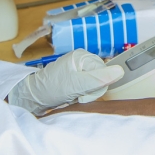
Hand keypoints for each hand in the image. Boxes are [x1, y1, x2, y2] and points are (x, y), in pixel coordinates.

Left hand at [7, 50, 124, 115]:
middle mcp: (82, 60)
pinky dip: (83, 94)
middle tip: (77, 94)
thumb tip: (121, 71)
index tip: (83, 92)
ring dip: (87, 94)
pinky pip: (89, 88)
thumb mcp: (76, 84)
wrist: (34, 98)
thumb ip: (98, 78)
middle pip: (102, 78)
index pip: (105, 72)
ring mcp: (79, 69)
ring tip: (74, 95)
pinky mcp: (76, 78)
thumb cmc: (52, 88)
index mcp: (82, 56)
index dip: (97, 86)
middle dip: (91, 91)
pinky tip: (74, 95)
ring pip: (96, 85)